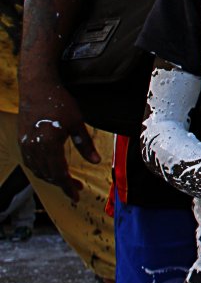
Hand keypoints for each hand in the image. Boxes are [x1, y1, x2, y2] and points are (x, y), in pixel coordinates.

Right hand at [18, 82, 99, 201]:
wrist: (37, 87)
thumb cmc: (59, 102)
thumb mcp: (77, 123)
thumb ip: (85, 145)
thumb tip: (96, 161)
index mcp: (48, 144)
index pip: (59, 173)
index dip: (68, 186)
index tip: (76, 195)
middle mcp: (34, 147)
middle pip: (48, 174)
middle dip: (63, 184)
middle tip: (77, 189)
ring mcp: (25, 145)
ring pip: (38, 171)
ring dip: (52, 178)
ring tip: (67, 180)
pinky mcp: (22, 141)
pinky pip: (31, 163)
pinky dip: (42, 170)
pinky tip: (52, 169)